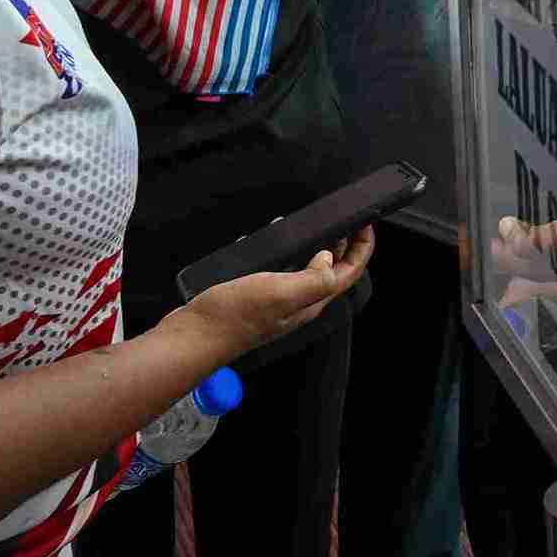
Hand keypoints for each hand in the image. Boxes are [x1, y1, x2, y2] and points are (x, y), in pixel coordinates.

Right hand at [164, 226, 373, 361]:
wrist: (191, 337)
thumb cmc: (232, 317)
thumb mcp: (280, 293)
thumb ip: (312, 278)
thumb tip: (329, 258)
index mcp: (309, 302)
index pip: (348, 273)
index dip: (361, 248)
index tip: (365, 223)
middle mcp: (297, 304)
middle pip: (330, 271)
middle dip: (342, 245)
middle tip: (342, 220)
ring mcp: (275, 302)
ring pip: (304, 269)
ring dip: (313, 246)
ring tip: (311, 225)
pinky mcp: (255, 297)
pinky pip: (278, 271)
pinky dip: (282, 254)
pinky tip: (271, 242)